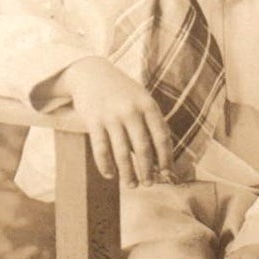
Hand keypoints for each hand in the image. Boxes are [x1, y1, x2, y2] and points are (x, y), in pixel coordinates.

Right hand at [48, 57, 174, 188]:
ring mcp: (111, 115)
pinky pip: (101, 149)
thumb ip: (151, 123)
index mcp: (148, 105)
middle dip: (147, 170)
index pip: (162, 136)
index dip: (166, 158)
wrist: (91, 73)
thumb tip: (161, 157)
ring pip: (122, 152)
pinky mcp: (93, 121)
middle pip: (143, 148)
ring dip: (127, 173)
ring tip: (131, 185)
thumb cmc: (122, 91)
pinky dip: (106, 165)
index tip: (168, 173)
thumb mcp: (141, 99)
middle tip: (149, 184)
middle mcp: (131, 110)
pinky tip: (110, 175)